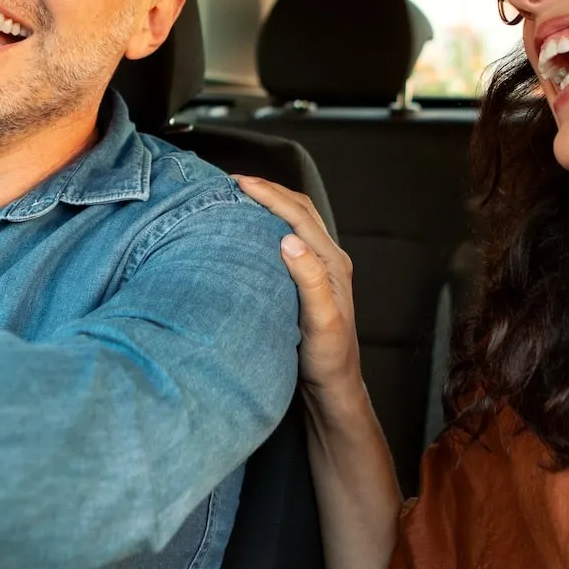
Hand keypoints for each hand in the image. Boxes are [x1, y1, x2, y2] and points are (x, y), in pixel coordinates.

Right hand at [232, 176, 366, 416]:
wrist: (334, 387)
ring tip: (241, 196)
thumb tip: (289, 240)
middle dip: (269, 190)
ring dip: (271, 203)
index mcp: (333, 264)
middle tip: (234, 182)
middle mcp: (330, 260)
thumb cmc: (328, 360)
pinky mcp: (309, 280)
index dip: (269, 195)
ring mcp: (321, 269)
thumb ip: (310, 281)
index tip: (239, 182)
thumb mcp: (320, 324)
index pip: (298, 216)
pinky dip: (270, 222)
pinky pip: (290, 238)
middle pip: (300, 210)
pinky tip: (251, 229)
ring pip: (296, 221)